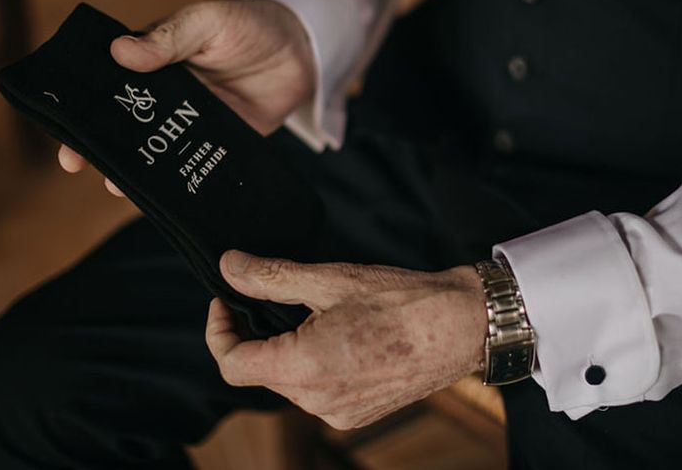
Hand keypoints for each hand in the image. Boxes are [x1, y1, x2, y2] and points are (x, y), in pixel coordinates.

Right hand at [58, 0, 314, 195]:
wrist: (303, 50)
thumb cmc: (250, 25)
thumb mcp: (207, 22)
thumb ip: (169, 38)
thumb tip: (120, 52)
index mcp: (156, 62)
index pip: (109, 85)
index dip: (83, 108)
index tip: (65, 132)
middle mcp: (170, 96)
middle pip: (128, 124)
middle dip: (101, 145)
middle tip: (80, 165)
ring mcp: (195, 121)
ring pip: (158, 149)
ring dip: (138, 168)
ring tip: (119, 186)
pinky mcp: (223, 141)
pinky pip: (197, 162)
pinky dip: (182, 178)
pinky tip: (168, 196)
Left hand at [205, 250, 486, 429]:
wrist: (462, 326)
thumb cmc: (402, 300)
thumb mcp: (330, 279)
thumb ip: (271, 276)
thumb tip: (229, 266)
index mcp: (305, 369)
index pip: (232, 364)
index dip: (219, 330)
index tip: (225, 301)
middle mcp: (317, 402)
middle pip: (260, 371)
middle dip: (257, 334)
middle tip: (273, 297)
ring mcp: (339, 414)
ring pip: (288, 381)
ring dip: (286, 348)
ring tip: (315, 313)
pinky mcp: (357, 415)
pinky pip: (316, 391)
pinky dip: (313, 364)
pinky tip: (340, 335)